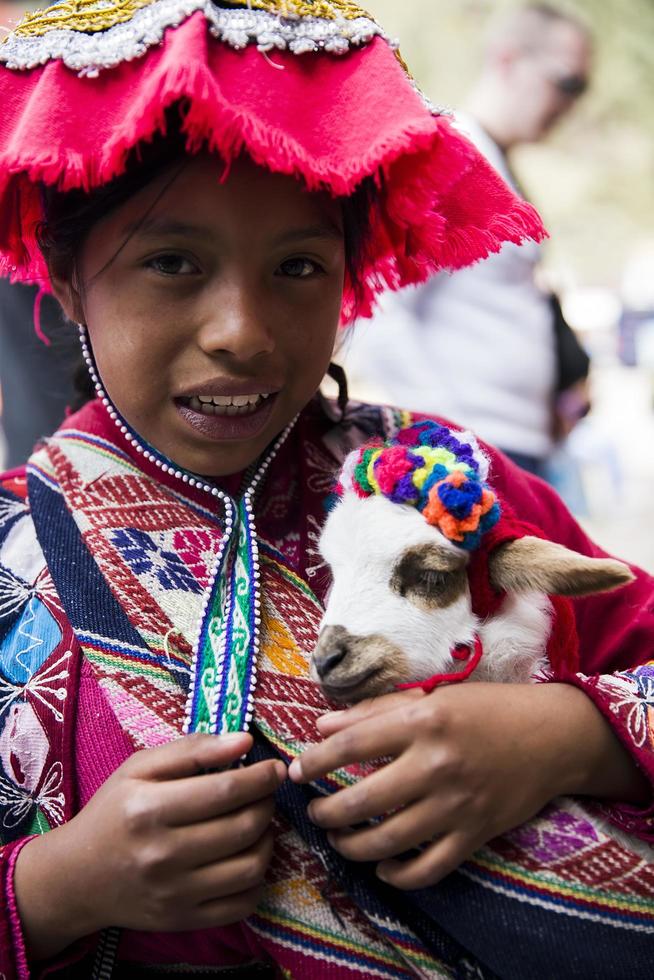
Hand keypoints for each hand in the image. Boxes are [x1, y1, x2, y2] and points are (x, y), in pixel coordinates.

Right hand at [15, 732, 285, 958]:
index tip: (275, 768)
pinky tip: (247, 857)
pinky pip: (242, 905)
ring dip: (268, 839)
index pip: (225, 791)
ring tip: (259, 823)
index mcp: (149, 809)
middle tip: (266, 793)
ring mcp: (174, 894)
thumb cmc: (113, 812)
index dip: (261, 777)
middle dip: (267, 804)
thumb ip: (192, 749)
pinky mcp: (183, 921)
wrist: (77, 877)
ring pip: (250, 867)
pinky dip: (257, 880)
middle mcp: (162, 855)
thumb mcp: (139, 768)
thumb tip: (244, 740)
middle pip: (243, 827)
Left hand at [289, 683, 645, 889]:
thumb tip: (321, 728)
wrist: (549, 737)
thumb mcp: (429, 698)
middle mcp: (436, 765)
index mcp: (422, 723)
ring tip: (339, 838)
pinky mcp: (474, 834)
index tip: (295, 771)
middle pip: (362, 800)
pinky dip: (399, 875)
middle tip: (315, 811)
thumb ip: (373, 713)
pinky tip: (382, 867)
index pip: (351, 746)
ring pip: (388, 841)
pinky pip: (428, 868)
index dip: (314, 761)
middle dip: (327, 812)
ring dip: (352, 845)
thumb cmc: (485, 709)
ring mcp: (456, 805)